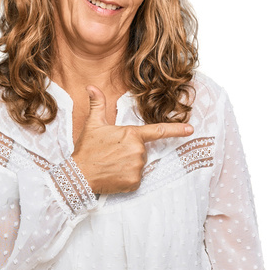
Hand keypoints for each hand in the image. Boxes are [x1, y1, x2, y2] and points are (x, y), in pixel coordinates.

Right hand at [71, 85, 193, 194]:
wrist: (79, 175)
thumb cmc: (87, 149)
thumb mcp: (93, 124)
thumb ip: (97, 104)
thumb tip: (91, 86)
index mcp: (132, 134)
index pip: (158, 130)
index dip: (177, 130)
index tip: (191, 130)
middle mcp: (138, 151)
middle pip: (142, 151)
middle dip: (129, 152)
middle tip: (111, 154)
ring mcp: (137, 167)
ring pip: (139, 165)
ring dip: (127, 166)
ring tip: (111, 165)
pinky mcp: (134, 182)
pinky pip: (135, 179)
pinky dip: (126, 179)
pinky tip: (114, 176)